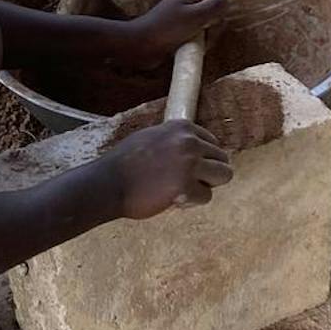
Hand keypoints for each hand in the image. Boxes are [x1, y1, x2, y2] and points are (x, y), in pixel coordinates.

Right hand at [110, 119, 232, 217]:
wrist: (107, 183)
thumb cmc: (125, 163)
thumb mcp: (152, 137)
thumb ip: (176, 140)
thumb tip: (197, 148)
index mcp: (182, 127)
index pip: (213, 142)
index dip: (202, 160)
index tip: (185, 169)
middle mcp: (190, 142)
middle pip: (223, 160)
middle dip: (207, 174)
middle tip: (185, 183)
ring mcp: (190, 164)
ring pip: (223, 176)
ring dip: (205, 186)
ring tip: (182, 190)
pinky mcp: (187, 187)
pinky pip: (206, 197)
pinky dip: (191, 202)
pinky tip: (172, 199)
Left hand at [123, 0, 228, 62]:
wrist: (139, 46)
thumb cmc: (167, 30)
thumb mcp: (196, 17)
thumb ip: (216, 6)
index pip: (216, 4)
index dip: (216, 20)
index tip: (207, 31)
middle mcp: (184, 1)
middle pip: (210, 16)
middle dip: (208, 31)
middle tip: (197, 39)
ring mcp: (178, 16)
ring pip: (202, 28)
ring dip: (200, 40)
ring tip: (189, 45)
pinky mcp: (174, 30)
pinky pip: (191, 36)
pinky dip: (191, 43)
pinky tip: (184, 48)